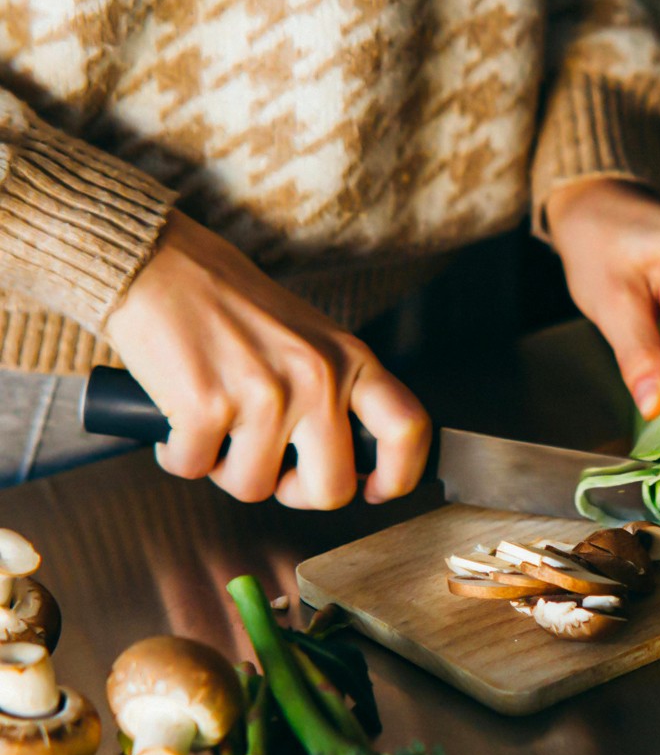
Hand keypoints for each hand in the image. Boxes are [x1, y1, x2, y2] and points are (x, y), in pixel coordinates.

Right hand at [104, 211, 430, 509]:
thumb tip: (347, 465)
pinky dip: (179, 456)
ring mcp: (265, 395)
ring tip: (216, 426)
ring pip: (255, 488)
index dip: (398, 476)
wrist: (157, 262)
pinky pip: (195, 469)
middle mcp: (317, 378)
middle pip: (332, 489)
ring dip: (226, 469)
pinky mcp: (207, 407)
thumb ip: (336, 392)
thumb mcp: (309, 339)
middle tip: (271, 468)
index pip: (407, 429)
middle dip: (295, 492)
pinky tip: (179, 421)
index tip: (375, 491)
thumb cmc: (230, 305)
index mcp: (350, 360)